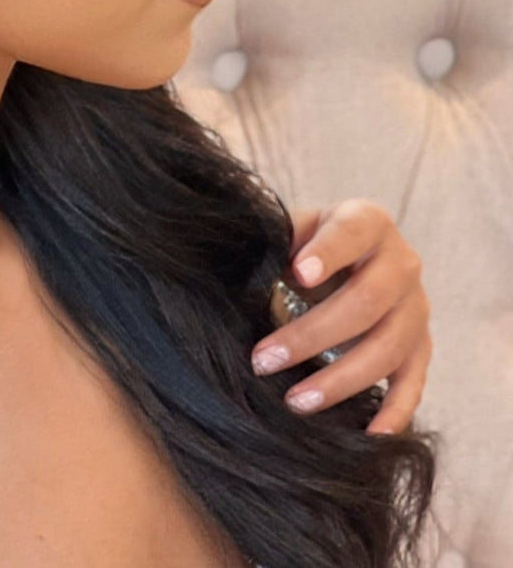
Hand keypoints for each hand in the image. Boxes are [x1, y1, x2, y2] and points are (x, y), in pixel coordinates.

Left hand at [250, 199, 431, 434]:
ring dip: (340, 380)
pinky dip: (394, 413)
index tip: (298, 274)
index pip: (351, 234)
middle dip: (313, 334)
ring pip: (388, 348)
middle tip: (265, 360)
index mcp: (367, 222)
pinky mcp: (421, 348)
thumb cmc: (304, 247)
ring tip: (295, 401)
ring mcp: (417, 309)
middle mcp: (402, 263)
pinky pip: (413, 384)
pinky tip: (368, 437)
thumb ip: (276, 242)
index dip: (328, 253)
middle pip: (368, 301)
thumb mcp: (291, 231)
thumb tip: (238, 269)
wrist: (344, 260)